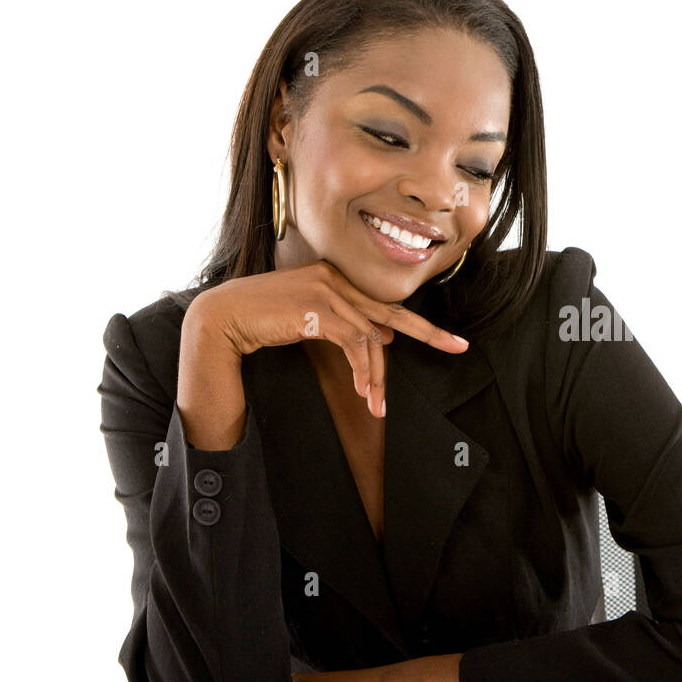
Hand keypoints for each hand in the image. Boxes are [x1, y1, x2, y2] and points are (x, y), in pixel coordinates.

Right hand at [188, 259, 468, 418]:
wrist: (222, 318)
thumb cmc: (261, 320)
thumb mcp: (311, 320)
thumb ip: (344, 324)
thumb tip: (382, 336)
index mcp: (336, 277)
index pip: (383, 306)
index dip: (415, 326)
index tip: (448, 339)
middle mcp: (336, 278)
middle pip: (391, 313)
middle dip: (429, 333)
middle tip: (459, 347)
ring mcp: (328, 290)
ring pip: (371, 337)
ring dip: (375, 375)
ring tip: (376, 404)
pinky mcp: (318, 308)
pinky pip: (354, 343)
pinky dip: (362, 369)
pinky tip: (361, 390)